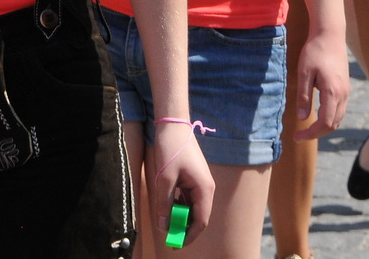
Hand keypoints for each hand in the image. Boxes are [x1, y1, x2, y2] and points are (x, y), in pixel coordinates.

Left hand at [151, 120, 215, 248]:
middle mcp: (205, 188)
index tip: (176, 243)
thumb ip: (164, 204)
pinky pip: (188, 198)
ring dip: (180, 216)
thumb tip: (163, 226)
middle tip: (169, 236)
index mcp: (204, 189)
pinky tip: (167, 206)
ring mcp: (199, 183)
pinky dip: (178, 205)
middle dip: (184, 227)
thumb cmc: (171, 149)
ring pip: (192, 208)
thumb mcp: (164, 179)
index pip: (201, 221)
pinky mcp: (193, 179)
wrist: (173, 126)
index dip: (189, 235)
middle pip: (197, 216)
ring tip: (165, 221)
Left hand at [293, 31, 350, 139]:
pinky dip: (330, 117)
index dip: (311, 134)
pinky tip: (317, 114)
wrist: (330, 35)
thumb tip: (303, 118)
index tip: (297, 137)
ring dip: (324, 126)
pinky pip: (340, 109)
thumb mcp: (304, 73)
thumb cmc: (315, 51)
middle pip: (333, 124)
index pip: (325, 123)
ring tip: (307, 128)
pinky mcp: (345, 87)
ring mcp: (346, 91)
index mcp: (332, 92)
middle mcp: (343, 94)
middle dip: (317, 133)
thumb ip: (304, 96)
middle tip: (300, 135)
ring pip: (338, 118)